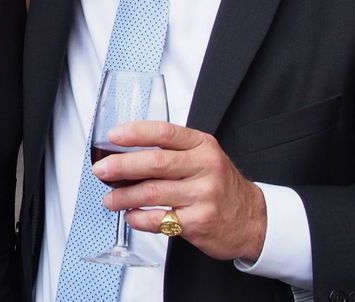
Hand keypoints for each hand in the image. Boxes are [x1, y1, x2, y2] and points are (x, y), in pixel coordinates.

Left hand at [92, 121, 267, 261]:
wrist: (253, 220)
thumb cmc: (219, 185)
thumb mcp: (203, 157)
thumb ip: (171, 151)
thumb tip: (123, 153)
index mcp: (202, 146)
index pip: (165, 133)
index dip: (135, 133)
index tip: (112, 136)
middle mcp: (205, 168)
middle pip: (155, 163)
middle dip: (121, 166)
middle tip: (101, 171)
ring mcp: (203, 196)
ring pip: (152, 192)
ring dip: (123, 196)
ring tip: (110, 199)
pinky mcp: (199, 222)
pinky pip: (159, 220)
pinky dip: (138, 218)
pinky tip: (131, 216)